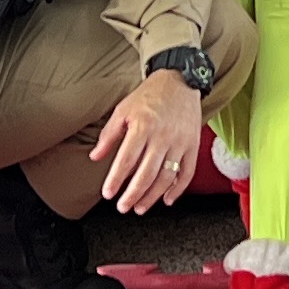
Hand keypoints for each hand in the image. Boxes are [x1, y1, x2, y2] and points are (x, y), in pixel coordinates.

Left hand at [92, 65, 210, 210]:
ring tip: (140, 207)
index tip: (108, 193)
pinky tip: (167, 199)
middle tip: (122, 207)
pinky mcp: (192, 145)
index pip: (127, 159)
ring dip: (152, 196)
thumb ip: (109, 134)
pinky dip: (178, 189)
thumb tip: (95, 157)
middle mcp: (162, 136)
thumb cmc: (149, 96)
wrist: (180, 80)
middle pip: (146, 173)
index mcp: (142, 126)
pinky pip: (187, 172)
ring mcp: (179, 142)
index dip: (116, 179)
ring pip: (166, 177)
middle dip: (133, 194)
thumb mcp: (123, 109)